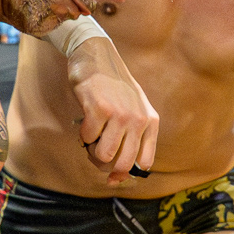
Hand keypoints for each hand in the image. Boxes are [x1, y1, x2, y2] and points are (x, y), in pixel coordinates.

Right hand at [67, 34, 158, 184]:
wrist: (97, 55)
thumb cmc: (112, 87)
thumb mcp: (133, 109)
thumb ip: (131, 139)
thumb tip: (117, 178)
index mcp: (150, 122)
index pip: (144, 163)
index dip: (125, 173)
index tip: (112, 174)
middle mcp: (139, 120)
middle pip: (123, 164)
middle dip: (105, 166)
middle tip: (96, 154)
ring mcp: (120, 115)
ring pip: (104, 156)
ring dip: (92, 150)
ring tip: (92, 136)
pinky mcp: (99, 109)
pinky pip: (88, 138)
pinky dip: (83, 134)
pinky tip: (86, 120)